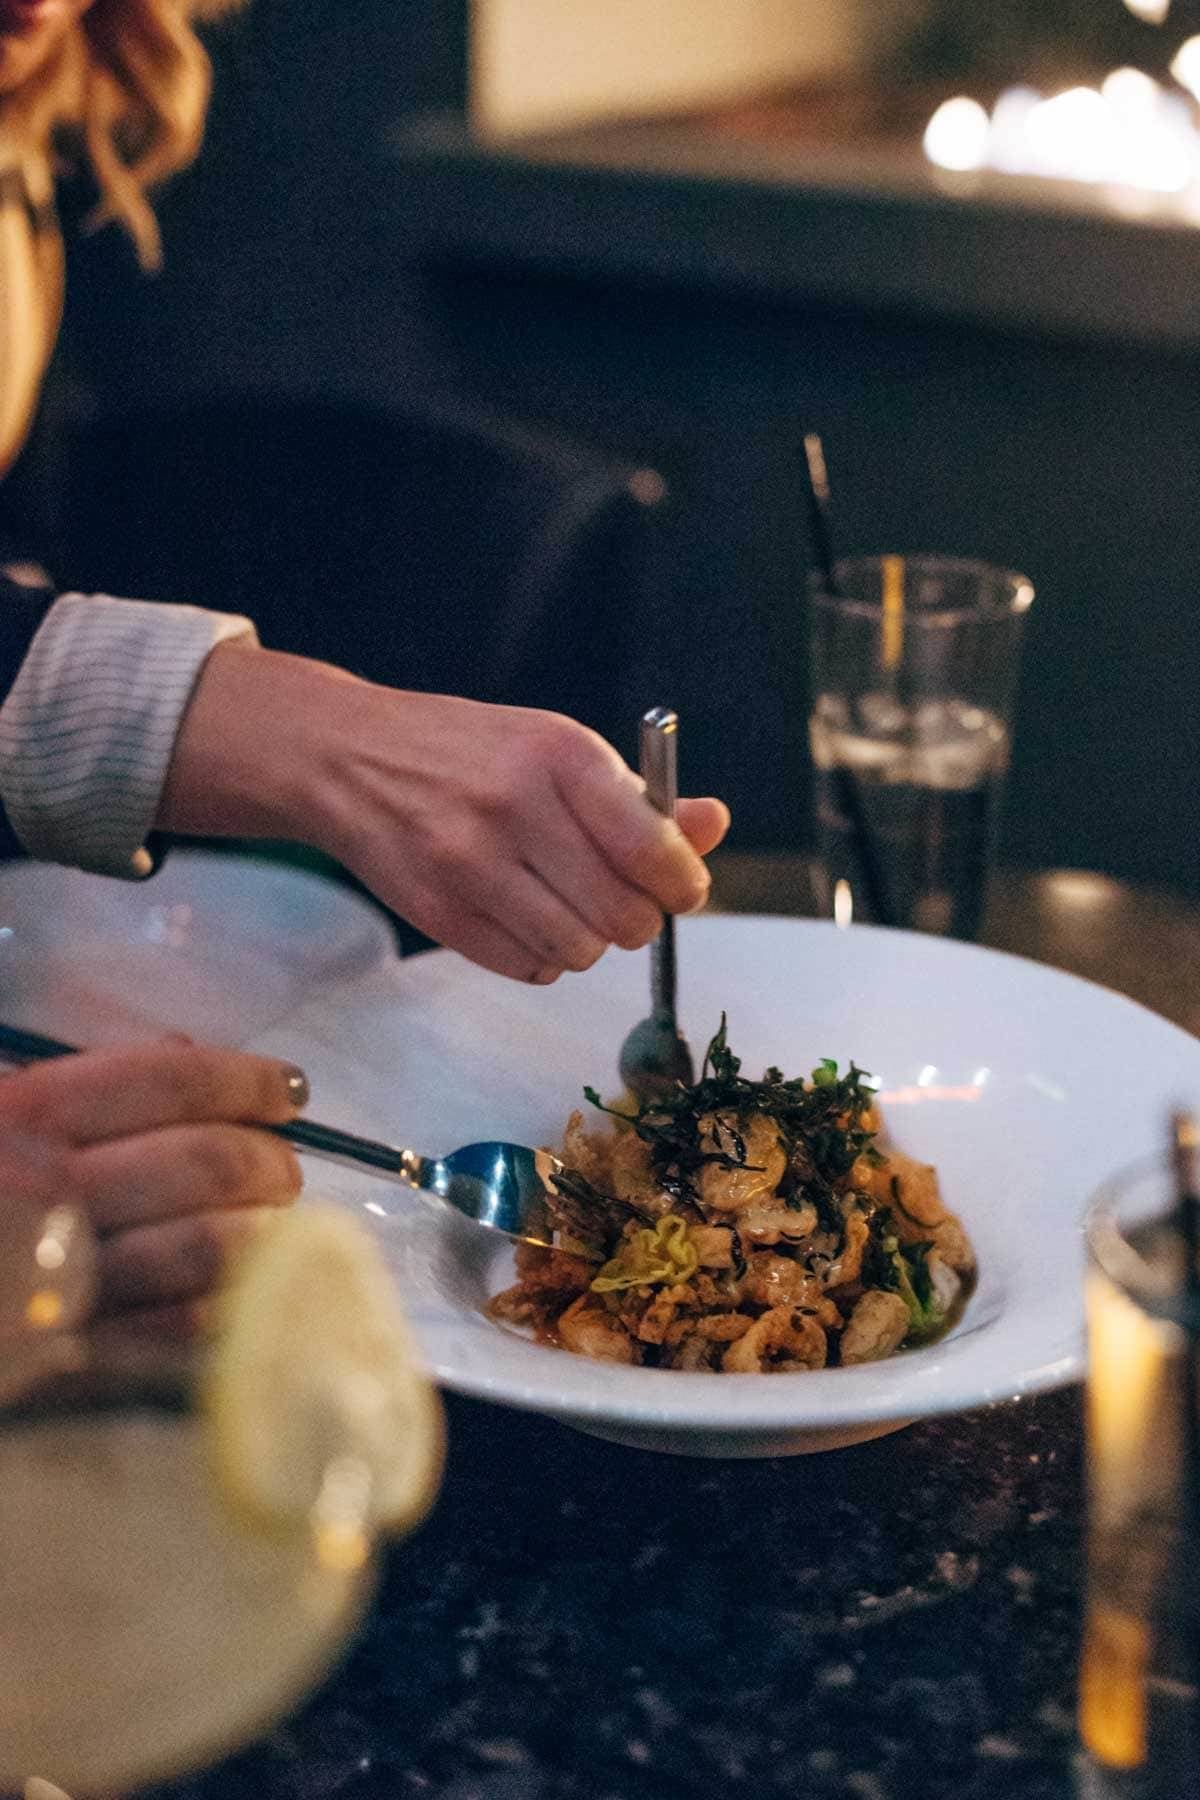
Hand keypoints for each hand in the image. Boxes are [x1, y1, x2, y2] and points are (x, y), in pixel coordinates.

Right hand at [0, 1041, 306, 1336]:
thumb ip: (67, 1082)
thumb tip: (185, 1055)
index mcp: (16, 1119)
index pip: (168, 1081)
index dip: (245, 1080)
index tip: (289, 1088)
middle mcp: (44, 1196)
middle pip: (206, 1164)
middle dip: (268, 1161)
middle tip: (284, 1166)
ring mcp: (58, 1285)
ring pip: (208, 1249)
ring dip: (263, 1234)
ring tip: (273, 1225)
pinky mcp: (67, 1365)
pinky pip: (179, 1331)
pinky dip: (226, 1306)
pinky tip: (242, 1293)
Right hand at [161, 646, 730, 982]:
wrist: (349, 759)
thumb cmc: (473, 754)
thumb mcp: (558, 749)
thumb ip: (642, 799)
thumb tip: (713, 826)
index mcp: (560, 754)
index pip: (652, 849)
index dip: (681, 884)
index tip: (678, 889)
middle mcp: (515, 807)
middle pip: (623, 916)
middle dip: (636, 922)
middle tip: (621, 905)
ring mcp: (470, 864)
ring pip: (579, 952)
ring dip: (587, 943)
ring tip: (565, 907)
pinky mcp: (438, 913)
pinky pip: (529, 970)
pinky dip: (542, 958)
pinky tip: (523, 918)